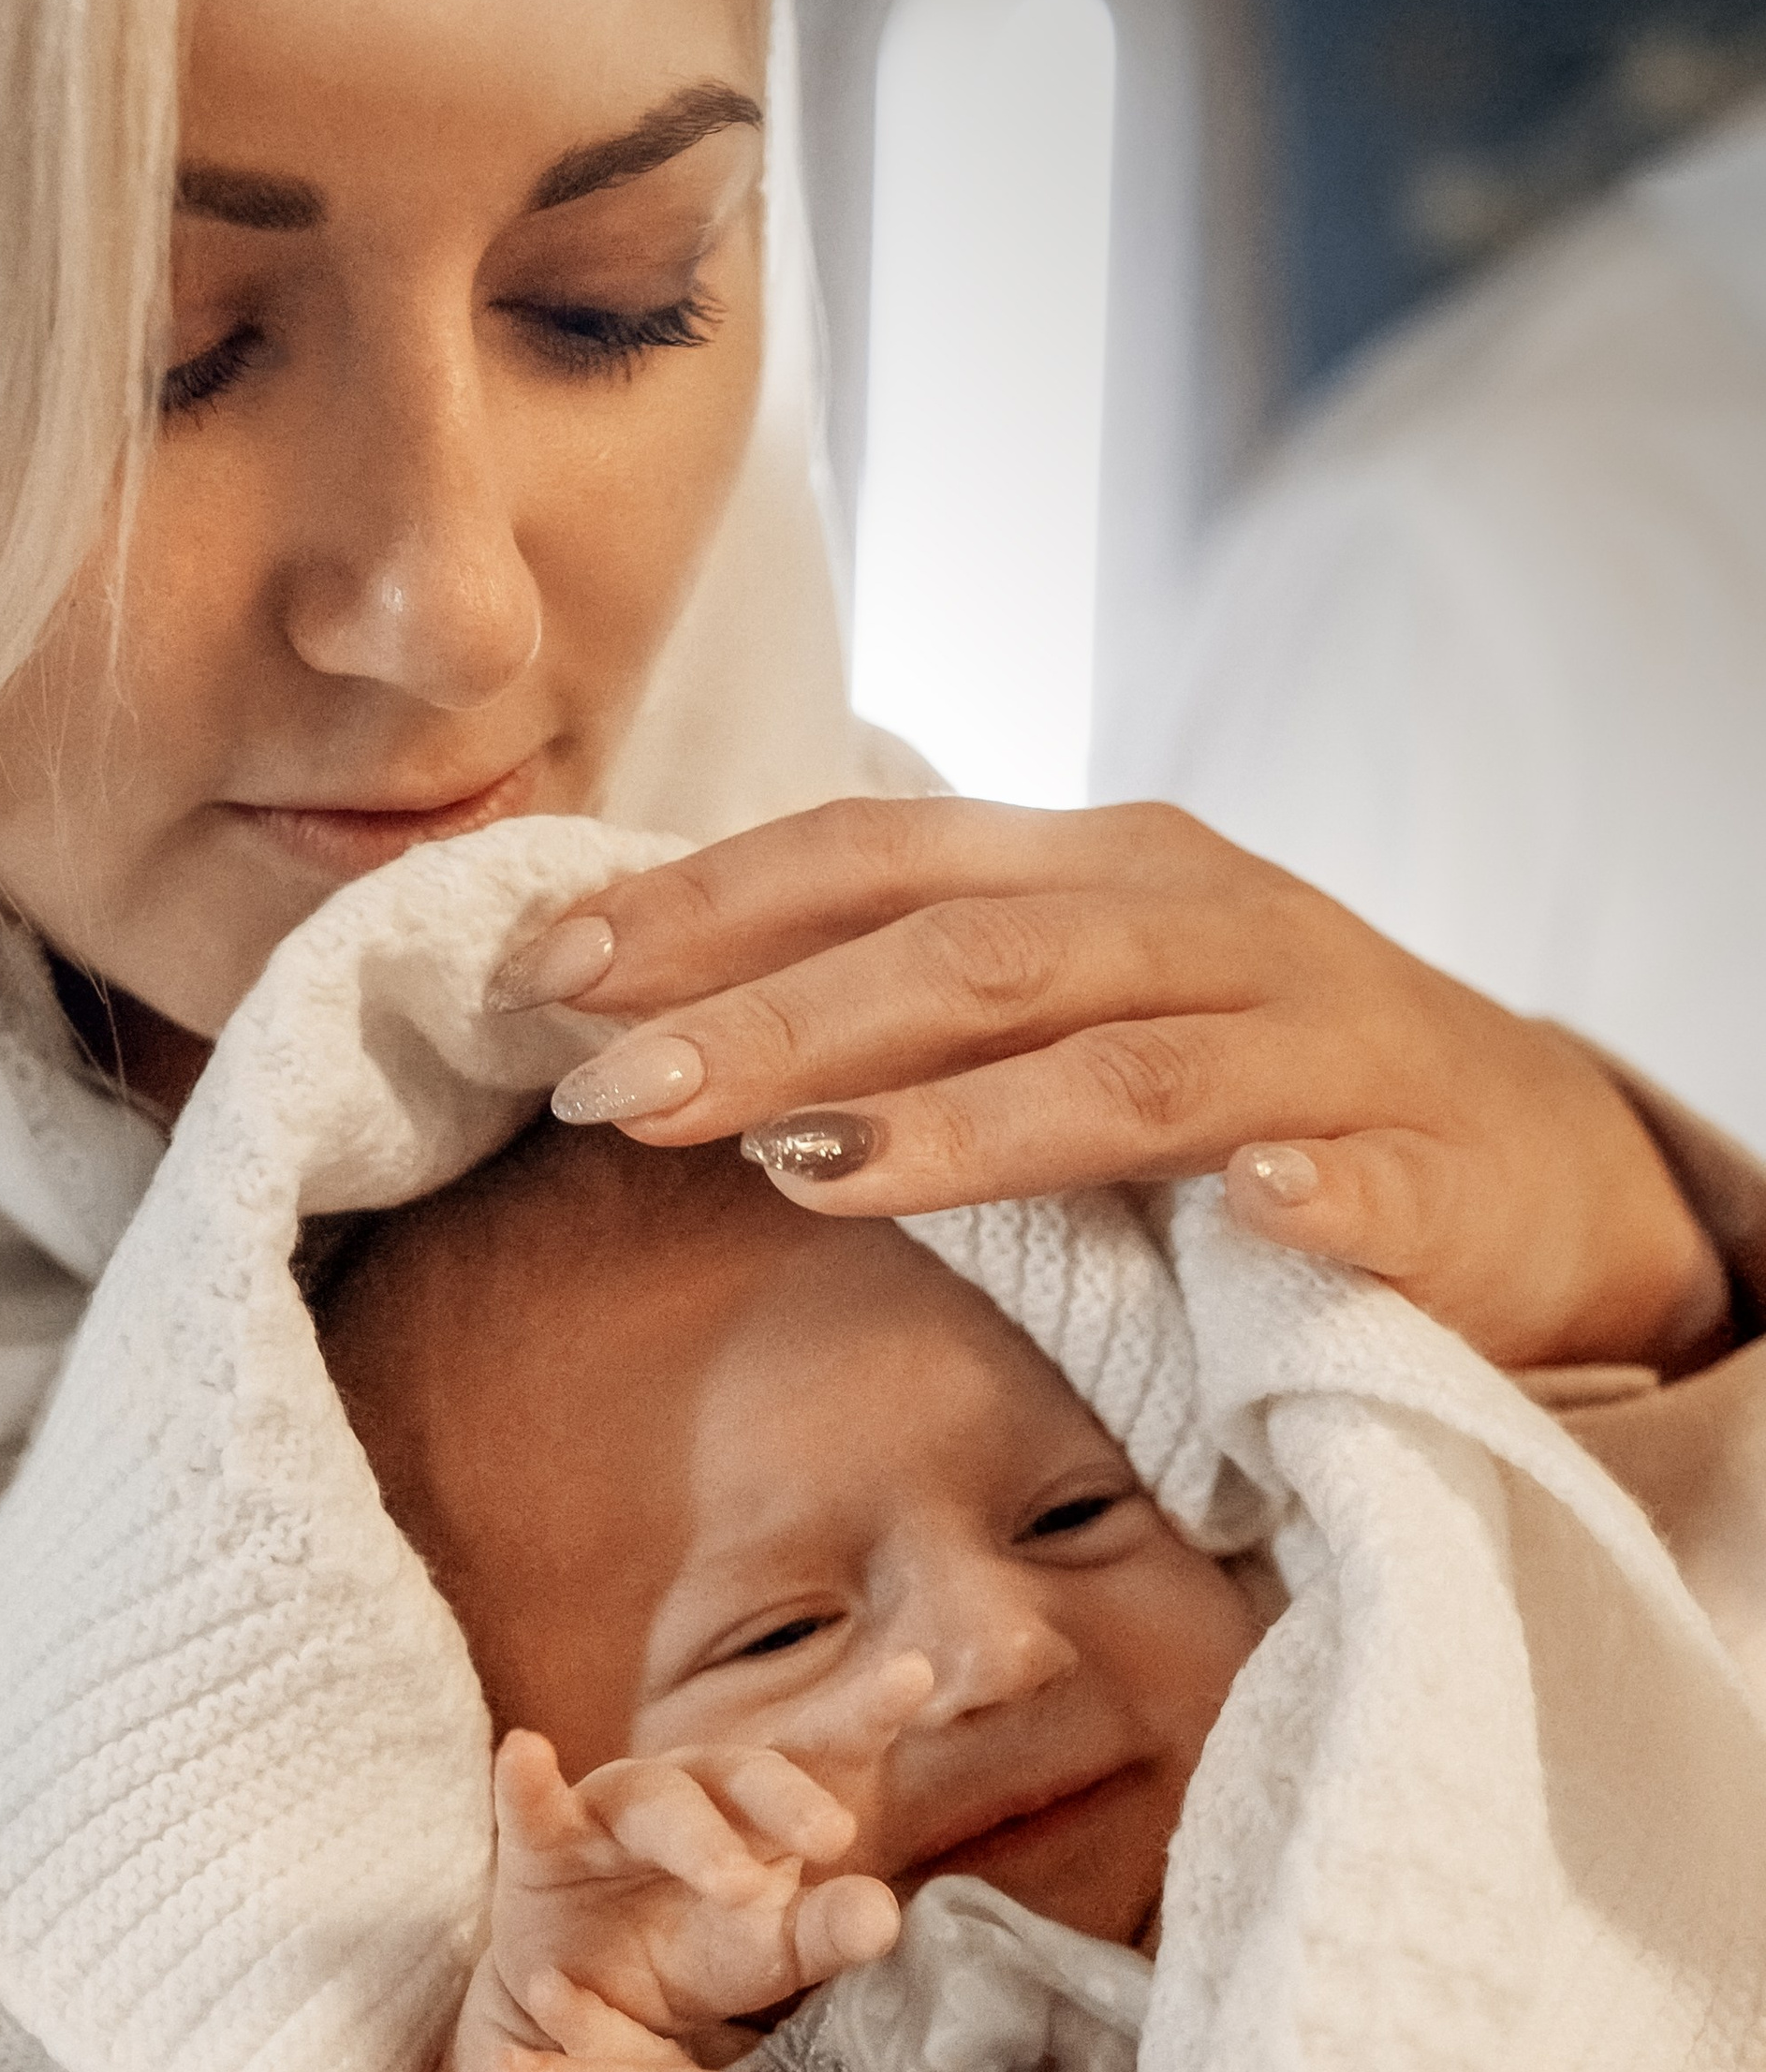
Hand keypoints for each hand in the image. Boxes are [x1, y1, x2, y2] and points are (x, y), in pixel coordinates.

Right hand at [484, 1675, 925, 2050]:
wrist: (587, 2007)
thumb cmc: (695, 1955)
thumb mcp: (769, 1955)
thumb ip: (824, 1933)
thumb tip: (886, 1913)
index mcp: (760, 1807)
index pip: (821, 1751)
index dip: (865, 1711)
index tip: (917, 1674)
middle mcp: (691, 1788)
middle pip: (742, 1772)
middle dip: (786, 1798)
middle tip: (833, 1838)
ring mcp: (612, 1810)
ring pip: (656, 1801)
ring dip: (696, 1837)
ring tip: (736, 1883)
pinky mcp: (541, 1844)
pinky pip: (531, 1807)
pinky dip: (524, 1780)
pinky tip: (524, 1751)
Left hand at [494, 799, 1728, 1372]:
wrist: (1529, 1161)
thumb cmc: (1250, 1078)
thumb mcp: (1074, 997)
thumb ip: (905, 995)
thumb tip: (661, 1011)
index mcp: (1098, 871)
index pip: (873, 858)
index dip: (705, 905)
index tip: (542, 973)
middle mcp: (1206, 927)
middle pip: (970, 957)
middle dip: (778, 1021)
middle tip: (612, 1094)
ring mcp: (1326, 1048)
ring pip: (1134, 1072)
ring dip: (971, 1121)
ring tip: (812, 1170)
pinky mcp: (1434, 1179)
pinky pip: (1366, 1184)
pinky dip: (1313, 1195)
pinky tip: (1257, 1213)